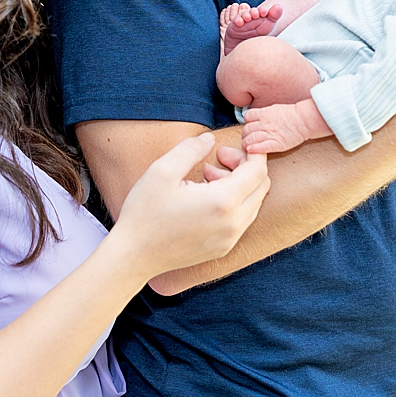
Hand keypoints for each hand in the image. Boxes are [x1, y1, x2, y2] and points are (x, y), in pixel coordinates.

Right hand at [109, 133, 269, 276]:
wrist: (134, 256)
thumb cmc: (144, 213)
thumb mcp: (162, 170)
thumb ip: (190, 148)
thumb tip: (210, 140)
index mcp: (222, 202)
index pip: (257, 170)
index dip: (253, 151)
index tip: (239, 141)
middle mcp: (233, 224)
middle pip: (261, 186)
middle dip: (246, 166)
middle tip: (219, 157)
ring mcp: (229, 240)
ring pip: (253, 203)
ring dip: (240, 184)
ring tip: (207, 175)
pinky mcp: (223, 249)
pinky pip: (242, 219)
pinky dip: (234, 202)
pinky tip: (206, 196)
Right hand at [220, 2, 283, 55]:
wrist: (246, 48)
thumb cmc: (258, 37)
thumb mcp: (267, 27)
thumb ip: (274, 16)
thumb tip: (279, 5)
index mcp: (261, 17)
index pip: (262, 11)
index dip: (263, 10)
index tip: (265, 12)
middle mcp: (252, 17)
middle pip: (253, 11)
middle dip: (254, 12)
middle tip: (256, 15)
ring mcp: (243, 20)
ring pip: (244, 14)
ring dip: (246, 15)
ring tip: (248, 18)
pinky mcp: (235, 24)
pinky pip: (236, 20)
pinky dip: (238, 20)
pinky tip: (240, 23)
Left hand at [241, 100, 332, 153]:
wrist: (304, 120)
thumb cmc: (293, 115)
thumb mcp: (275, 109)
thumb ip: (264, 113)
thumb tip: (257, 116)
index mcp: (264, 113)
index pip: (247, 117)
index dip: (247, 123)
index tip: (249, 127)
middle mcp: (264, 123)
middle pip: (247, 129)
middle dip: (245, 135)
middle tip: (247, 139)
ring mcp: (269, 133)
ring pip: (250, 139)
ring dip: (246, 144)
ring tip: (247, 147)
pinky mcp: (275, 144)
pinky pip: (261, 147)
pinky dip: (254, 149)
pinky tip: (250, 150)